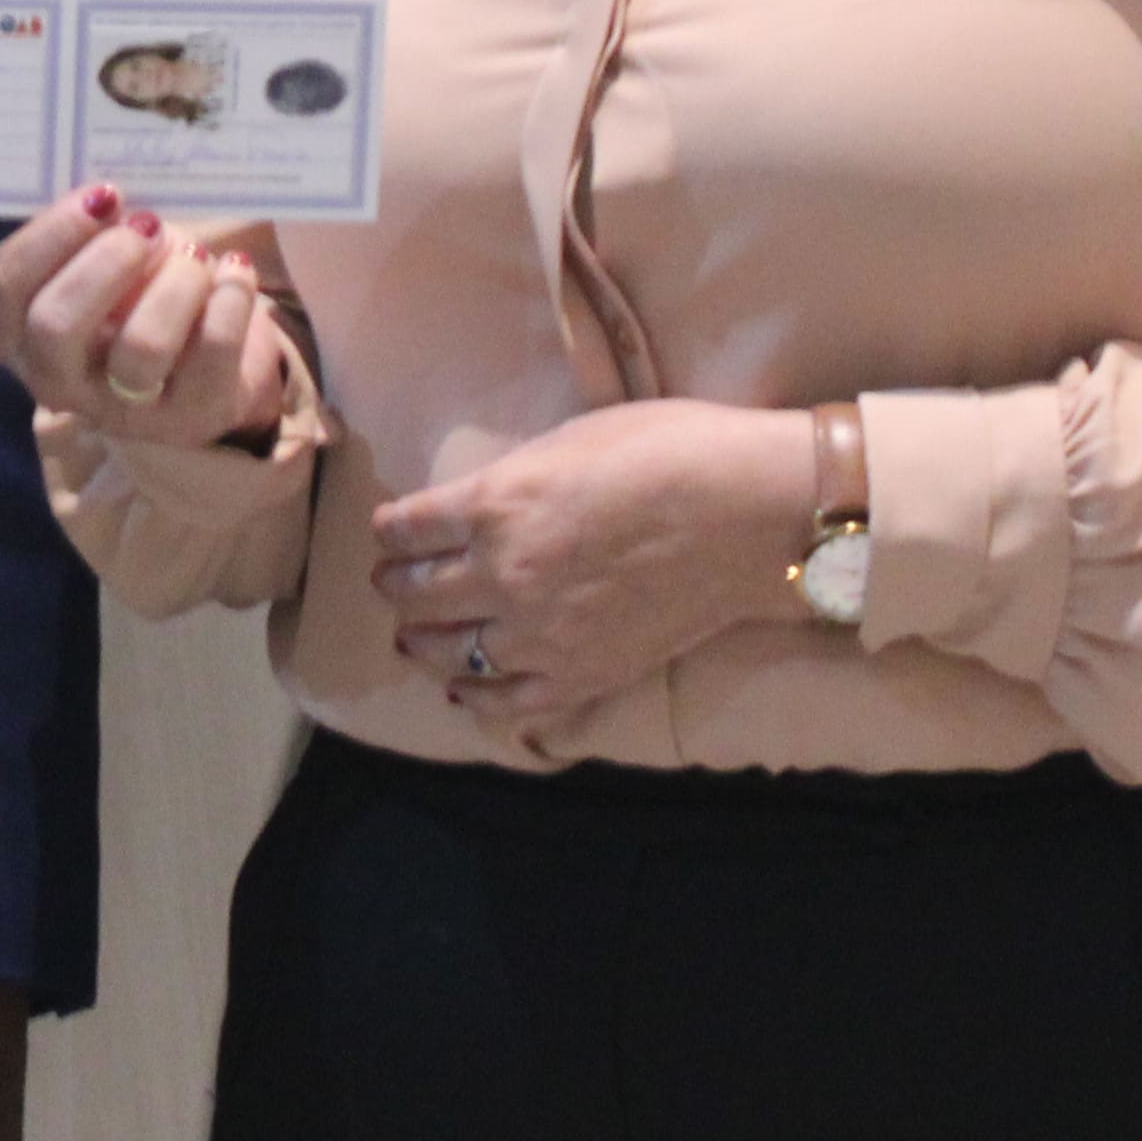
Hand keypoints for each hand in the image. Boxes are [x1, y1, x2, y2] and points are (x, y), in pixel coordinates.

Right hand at [0, 186, 295, 451]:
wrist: (205, 356)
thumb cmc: (136, 290)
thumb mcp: (98, 258)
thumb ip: (89, 230)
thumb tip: (109, 199)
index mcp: (17, 332)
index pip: (6, 285)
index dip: (52, 233)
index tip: (103, 196)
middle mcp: (56, 379)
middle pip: (55, 326)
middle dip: (105, 263)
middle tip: (146, 228)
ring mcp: (121, 408)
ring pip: (140, 349)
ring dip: (173, 285)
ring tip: (194, 256)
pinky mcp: (190, 416)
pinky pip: (211, 353)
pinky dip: (228, 300)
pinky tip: (233, 271)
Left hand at [363, 396, 816, 732]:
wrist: (750, 515)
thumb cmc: (671, 451)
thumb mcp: (571, 439)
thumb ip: (515, 480)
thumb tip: (485, 502)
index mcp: (495, 505)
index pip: (406, 529)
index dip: (391, 531)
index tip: (392, 533)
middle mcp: (502, 575)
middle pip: (414, 593)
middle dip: (395, 586)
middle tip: (393, 584)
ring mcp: (538, 635)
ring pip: (447, 653)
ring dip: (421, 643)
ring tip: (415, 637)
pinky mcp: (579, 676)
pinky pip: (504, 701)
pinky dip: (473, 696)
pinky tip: (462, 688)